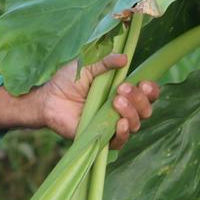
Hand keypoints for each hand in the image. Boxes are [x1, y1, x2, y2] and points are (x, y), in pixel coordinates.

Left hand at [36, 55, 159, 149]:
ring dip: (131, 112)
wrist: (48, 99)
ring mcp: (113, 124)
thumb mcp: (87, 67)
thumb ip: (104, 62)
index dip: (151, 90)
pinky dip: (124, 132)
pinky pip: (120, 141)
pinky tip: (120, 122)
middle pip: (146, 109)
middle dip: (139, 98)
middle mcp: (122, 109)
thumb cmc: (68, 81)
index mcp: (122, 91)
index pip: (147, 93)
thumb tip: (124, 58)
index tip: (143, 83)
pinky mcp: (102, 138)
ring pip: (136, 124)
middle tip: (121, 88)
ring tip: (115, 100)